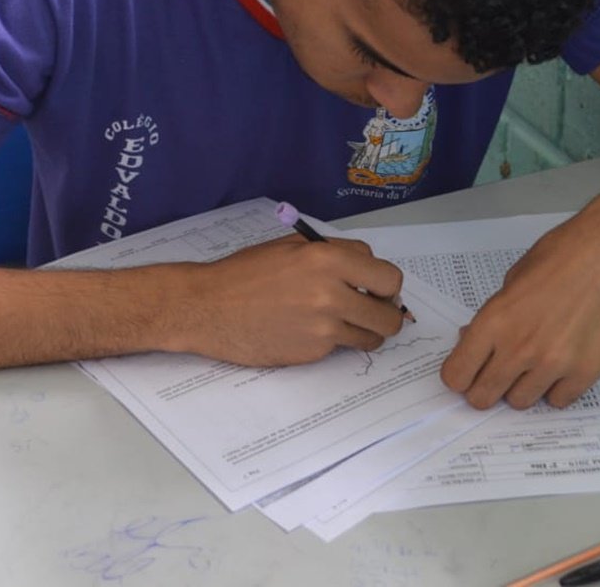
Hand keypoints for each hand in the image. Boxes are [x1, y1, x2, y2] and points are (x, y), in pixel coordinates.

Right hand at [181, 235, 405, 366]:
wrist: (209, 307)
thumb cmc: (245, 273)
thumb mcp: (292, 248)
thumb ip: (334, 253)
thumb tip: (367, 269)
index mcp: (327, 259)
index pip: (388, 276)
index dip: (385, 284)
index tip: (378, 288)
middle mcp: (331, 294)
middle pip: (390, 314)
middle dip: (386, 312)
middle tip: (372, 309)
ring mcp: (323, 328)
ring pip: (372, 337)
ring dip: (366, 331)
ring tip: (347, 322)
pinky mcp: (312, 353)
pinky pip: (341, 348)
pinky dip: (333, 342)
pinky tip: (308, 330)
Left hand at [440, 192, 599, 408]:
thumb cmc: (566, 253)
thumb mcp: (514, 279)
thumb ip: (493, 317)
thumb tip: (473, 341)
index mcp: (495, 321)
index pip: (456, 375)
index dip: (458, 376)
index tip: (464, 373)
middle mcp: (521, 348)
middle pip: (482, 397)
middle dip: (482, 389)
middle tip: (492, 377)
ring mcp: (555, 363)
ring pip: (520, 402)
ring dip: (520, 388)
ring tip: (531, 364)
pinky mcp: (588, 371)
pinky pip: (558, 400)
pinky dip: (555, 388)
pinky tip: (559, 367)